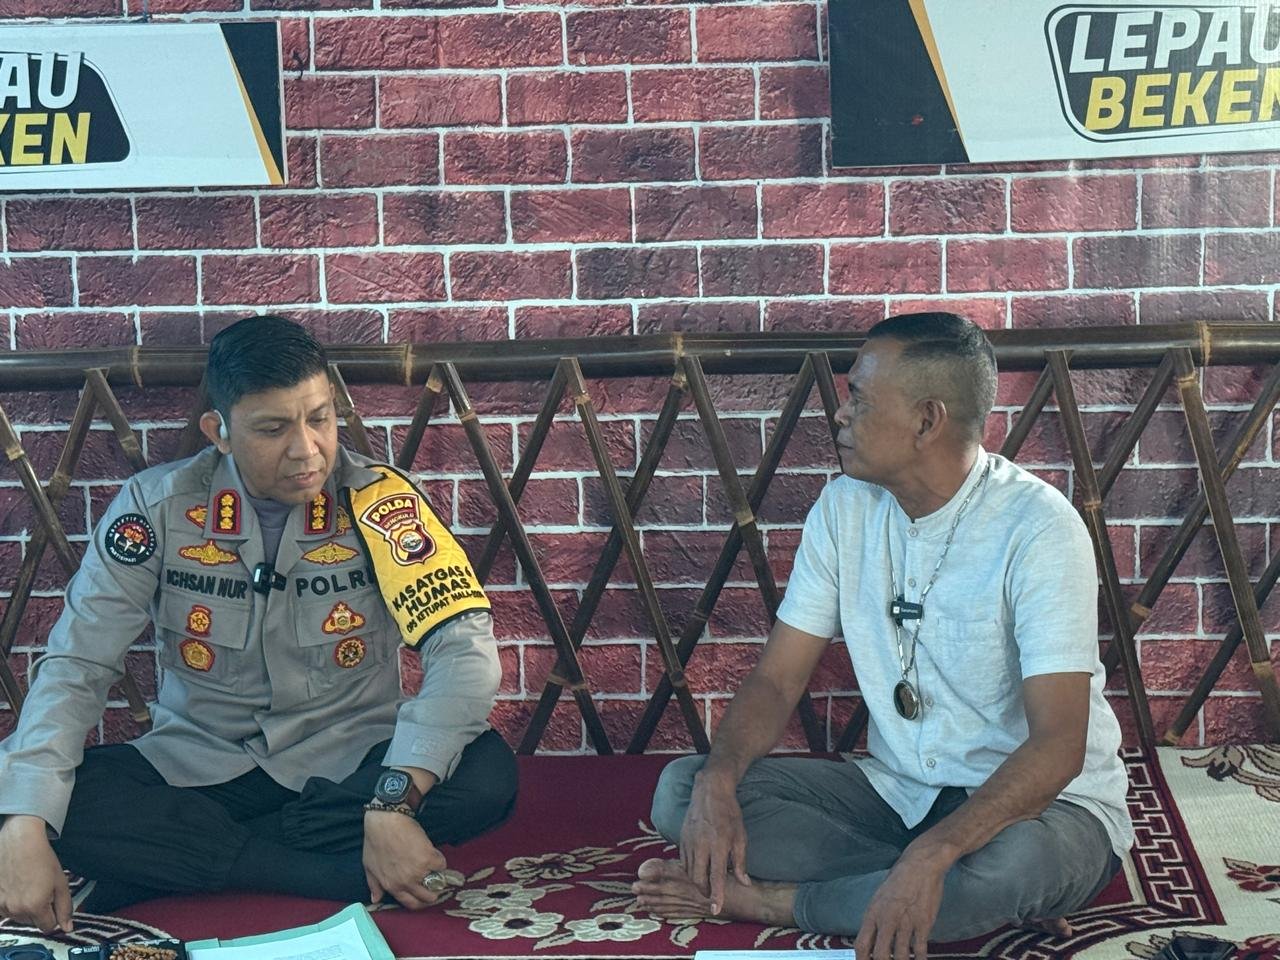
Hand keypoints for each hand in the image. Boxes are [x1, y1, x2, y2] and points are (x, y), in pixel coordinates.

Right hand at [0, 815, 72, 933]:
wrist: (20, 842)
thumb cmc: (42, 858)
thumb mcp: (61, 882)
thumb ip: (65, 908)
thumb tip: (67, 928)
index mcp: (36, 906)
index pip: (48, 927)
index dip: (54, 916)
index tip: (54, 904)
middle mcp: (16, 909)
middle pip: (33, 922)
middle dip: (40, 910)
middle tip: (42, 890)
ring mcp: (2, 905)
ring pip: (19, 917)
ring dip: (25, 907)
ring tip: (29, 886)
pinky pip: (6, 910)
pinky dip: (12, 903)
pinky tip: (17, 888)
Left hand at [362, 812, 447, 909]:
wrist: (385, 821)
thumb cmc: (375, 841)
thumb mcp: (369, 866)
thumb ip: (374, 885)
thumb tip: (376, 899)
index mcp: (392, 887)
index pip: (411, 904)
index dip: (420, 901)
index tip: (424, 895)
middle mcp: (406, 883)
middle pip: (427, 898)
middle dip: (433, 892)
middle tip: (434, 883)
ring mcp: (418, 872)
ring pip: (437, 883)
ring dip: (438, 876)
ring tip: (435, 868)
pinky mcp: (429, 858)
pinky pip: (441, 865)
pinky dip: (440, 860)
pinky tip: (433, 853)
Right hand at [678, 769, 749, 914]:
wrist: (710, 792)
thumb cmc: (729, 814)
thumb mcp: (741, 836)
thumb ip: (740, 862)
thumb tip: (744, 882)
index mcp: (718, 845)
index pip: (716, 877)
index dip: (716, 895)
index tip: (716, 909)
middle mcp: (701, 845)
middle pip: (697, 879)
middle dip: (704, 891)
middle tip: (712, 895)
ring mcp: (689, 841)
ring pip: (688, 871)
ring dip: (697, 880)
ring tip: (706, 881)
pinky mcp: (681, 838)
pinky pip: (683, 861)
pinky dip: (690, 868)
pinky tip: (698, 867)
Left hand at [854, 848, 948, 959]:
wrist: (920, 866)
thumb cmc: (898, 881)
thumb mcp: (878, 899)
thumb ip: (874, 921)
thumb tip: (869, 942)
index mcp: (872, 913)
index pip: (861, 945)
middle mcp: (887, 919)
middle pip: (880, 955)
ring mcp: (906, 922)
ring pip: (900, 955)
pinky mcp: (924, 923)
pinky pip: (919, 949)